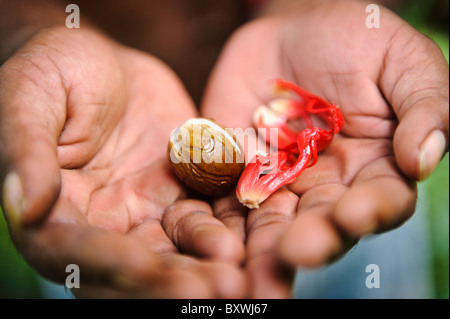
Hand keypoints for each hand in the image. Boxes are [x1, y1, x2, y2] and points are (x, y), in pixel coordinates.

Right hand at [0, 26, 245, 297]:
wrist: (107, 61)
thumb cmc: (55, 70)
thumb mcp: (29, 96)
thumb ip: (26, 150)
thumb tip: (24, 206)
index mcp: (53, 211)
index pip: (72, 251)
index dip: (105, 260)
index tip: (140, 264)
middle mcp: (101, 224)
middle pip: (132, 267)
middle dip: (168, 282)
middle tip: (208, 290)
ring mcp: (144, 211)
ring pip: (174, 250)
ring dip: (203, 267)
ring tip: (235, 276)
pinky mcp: (180, 193)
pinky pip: (205, 217)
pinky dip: (225, 231)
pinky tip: (248, 241)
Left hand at [201, 0, 447, 294]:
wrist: (294, 31)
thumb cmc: (357, 42)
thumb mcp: (401, 61)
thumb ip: (422, 106)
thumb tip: (422, 160)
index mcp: (374, 167)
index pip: (381, 200)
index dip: (371, 209)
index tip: (355, 214)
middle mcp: (326, 185)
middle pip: (321, 223)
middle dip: (310, 240)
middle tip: (295, 253)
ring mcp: (278, 181)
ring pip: (270, 222)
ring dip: (261, 247)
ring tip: (251, 270)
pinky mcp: (236, 170)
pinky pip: (224, 196)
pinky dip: (217, 217)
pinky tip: (211, 236)